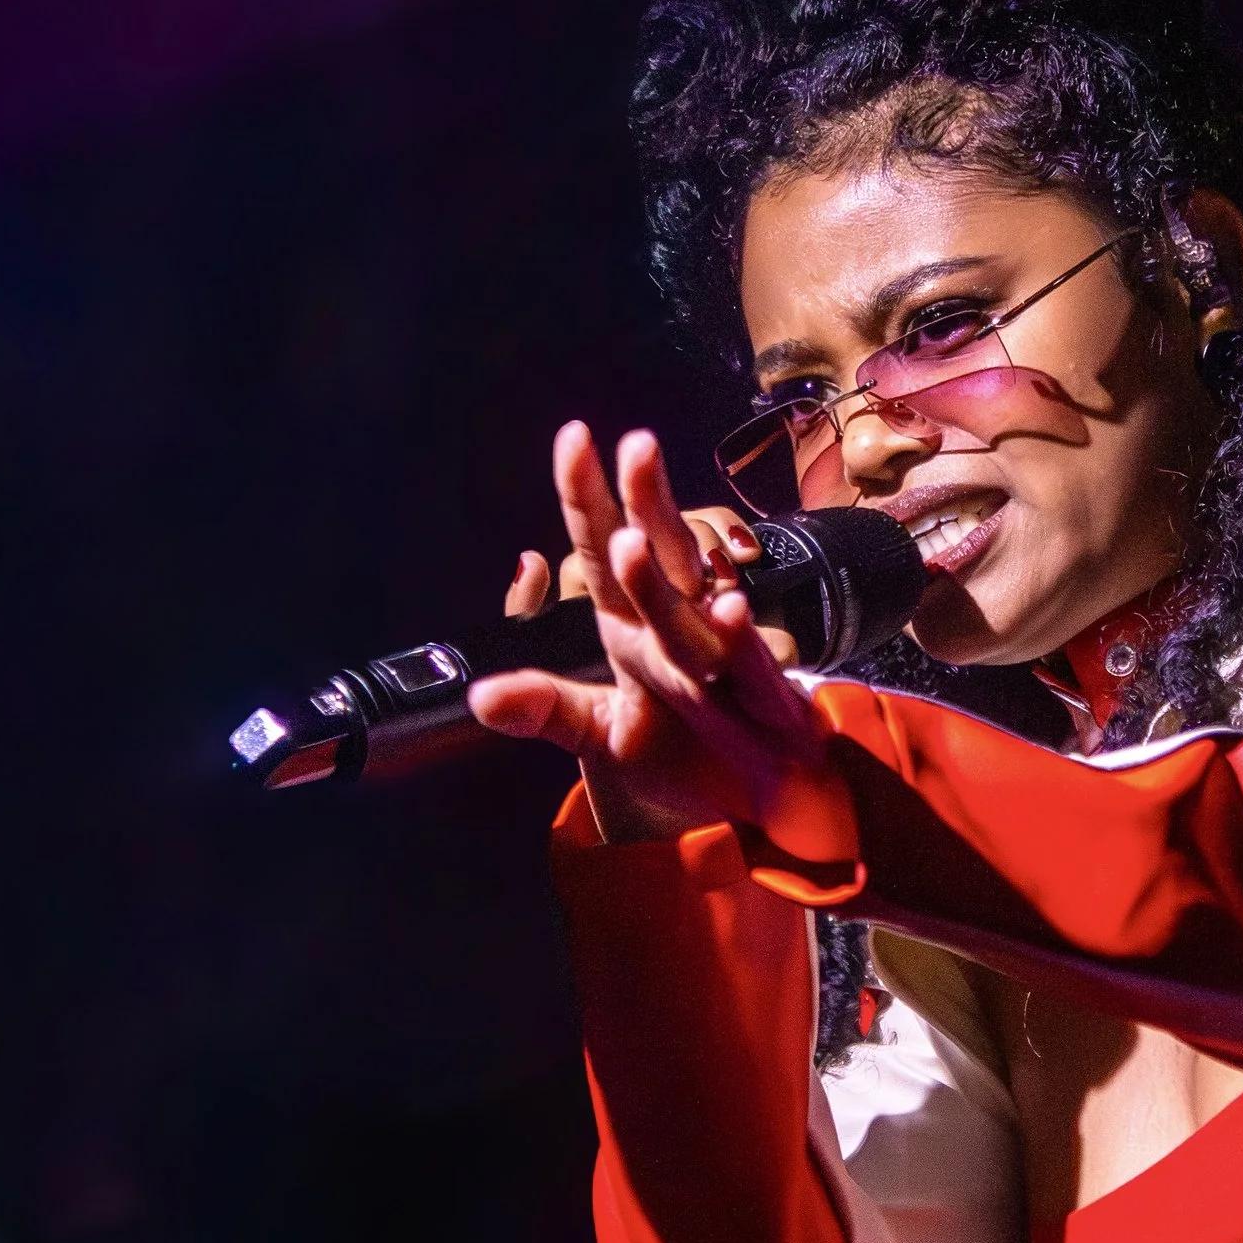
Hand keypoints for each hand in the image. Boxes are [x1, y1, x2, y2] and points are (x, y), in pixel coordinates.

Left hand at [471, 425, 843, 854]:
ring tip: (632, 543)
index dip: (587, 495)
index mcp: (632, 622)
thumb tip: (478, 697)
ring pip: (694, 603)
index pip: (601, 548)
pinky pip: (753, 663)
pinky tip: (731, 609)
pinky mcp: (764, 698)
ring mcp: (723, 656)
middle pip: (660, 549)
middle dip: (645, 499)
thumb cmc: (682, 751)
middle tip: (633, 446)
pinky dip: (742, 638)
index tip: (574, 438)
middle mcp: (678, 624)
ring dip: (666, 576)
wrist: (747, 804)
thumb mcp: (599, 732)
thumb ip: (544, 708)